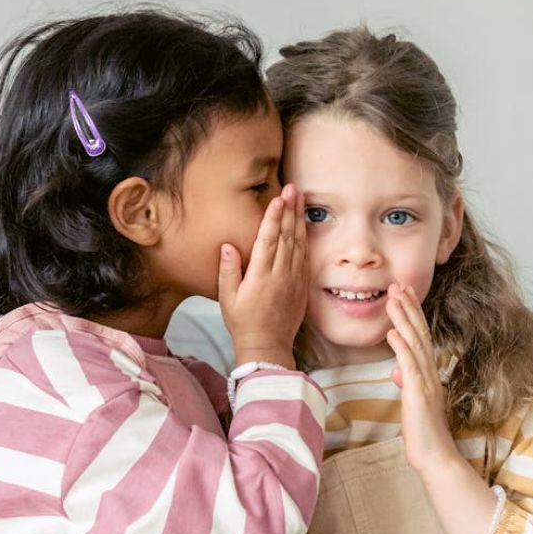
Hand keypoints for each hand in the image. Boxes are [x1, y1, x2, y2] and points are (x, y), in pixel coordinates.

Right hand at [218, 185, 307, 369]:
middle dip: (290, 210)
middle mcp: (280, 274)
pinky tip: (304, 225)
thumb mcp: (227, 298)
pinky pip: (304, 256)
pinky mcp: (301, 285)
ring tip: (301, 199)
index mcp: (261, 276)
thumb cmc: (243, 322)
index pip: (268, 239)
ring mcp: (293, 279)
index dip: (274, 217)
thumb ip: (228, 271)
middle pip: (287, 235)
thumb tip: (227, 246)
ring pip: (298, 243)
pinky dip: (305, 238)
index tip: (278, 198)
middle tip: (293, 188)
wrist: (268, 346)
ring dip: (299, 219)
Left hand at [385, 284, 459, 474]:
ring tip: (393, 297)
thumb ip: (407, 383)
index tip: (403, 293)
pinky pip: (411, 366)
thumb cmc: (422, 432)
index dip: (412, 313)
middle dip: (408, 307)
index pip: (420, 336)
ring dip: (404, 319)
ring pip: (415, 343)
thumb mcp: (412, 403)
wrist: (435, 457)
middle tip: (398, 283)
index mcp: (428, 373)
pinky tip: (392, 332)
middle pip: (419, 332)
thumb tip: (397, 370)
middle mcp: (430, 372)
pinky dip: (401, 348)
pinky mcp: (419, 395)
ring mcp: (426, 382)